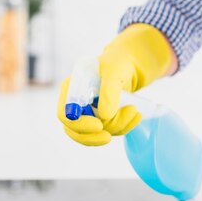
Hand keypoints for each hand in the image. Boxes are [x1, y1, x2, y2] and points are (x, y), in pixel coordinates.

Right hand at [57, 23, 173, 145]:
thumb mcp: (114, 72)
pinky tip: (136, 116)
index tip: (99, 126)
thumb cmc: (117, 63)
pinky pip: (109, 131)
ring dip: (117, 127)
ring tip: (134, 111)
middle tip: (110, 136)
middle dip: (94, 137)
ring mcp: (88, 113)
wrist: (128, 66)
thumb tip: (105, 115)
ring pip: (95, 134)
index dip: (79, 124)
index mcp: (71, 89)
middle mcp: (76, 104)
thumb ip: (109, 91)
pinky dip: (124, 127)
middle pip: (75, 131)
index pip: (65, 114)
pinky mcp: (101, 120)